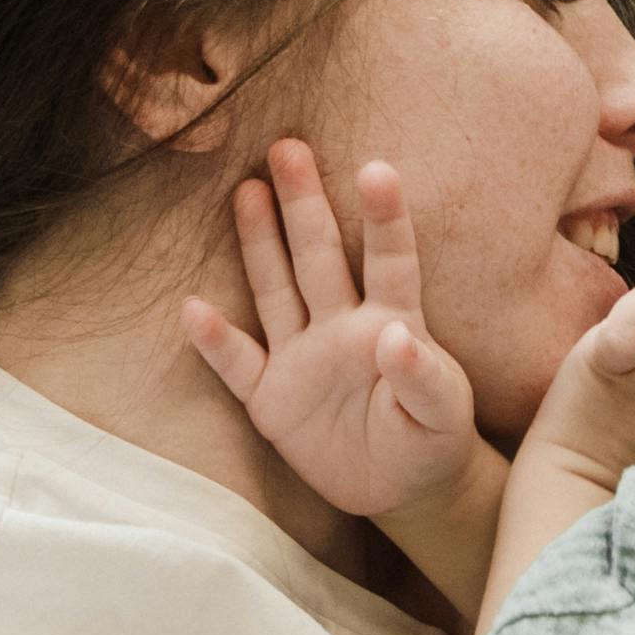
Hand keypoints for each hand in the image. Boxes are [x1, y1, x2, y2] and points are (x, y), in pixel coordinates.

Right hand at [183, 141, 479, 521]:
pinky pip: (237, 364)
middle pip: (319, 256)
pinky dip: (215, 341)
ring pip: (275, 289)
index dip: (384, 219)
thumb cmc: (432, 439)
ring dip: (259, 243)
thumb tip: (396, 337)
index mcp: (390, 323)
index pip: (390, 262)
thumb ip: (424, 378)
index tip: (376, 170)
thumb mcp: (442, 416)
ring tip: (245, 190)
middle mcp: (339, 327)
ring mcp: (301, 357)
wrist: (402, 489)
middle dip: (302, 203)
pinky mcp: (270, 397)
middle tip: (288, 146)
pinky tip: (193, 308)